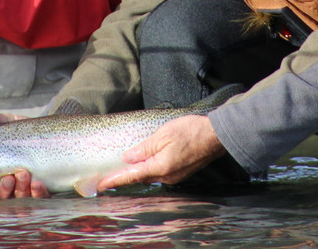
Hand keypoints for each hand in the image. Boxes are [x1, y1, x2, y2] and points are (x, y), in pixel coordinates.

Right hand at [0, 110, 50, 200]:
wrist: (51, 133)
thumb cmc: (23, 131)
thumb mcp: (9, 123)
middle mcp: (9, 185)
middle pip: (0, 197)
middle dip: (2, 190)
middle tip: (8, 178)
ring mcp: (26, 189)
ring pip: (18, 199)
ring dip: (19, 190)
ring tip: (24, 174)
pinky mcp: (43, 191)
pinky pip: (39, 198)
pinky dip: (37, 193)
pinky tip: (37, 184)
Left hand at [96, 115, 225, 190]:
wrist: (215, 136)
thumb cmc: (191, 132)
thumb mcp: (163, 134)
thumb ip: (144, 148)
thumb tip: (128, 157)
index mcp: (160, 167)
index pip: (132, 176)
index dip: (115, 180)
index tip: (101, 185)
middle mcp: (166, 176)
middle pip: (140, 177)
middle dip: (126, 175)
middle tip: (110, 173)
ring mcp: (175, 176)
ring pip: (151, 175)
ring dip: (139, 170)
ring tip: (128, 164)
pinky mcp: (181, 172)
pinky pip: (160, 172)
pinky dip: (151, 168)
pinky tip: (148, 160)